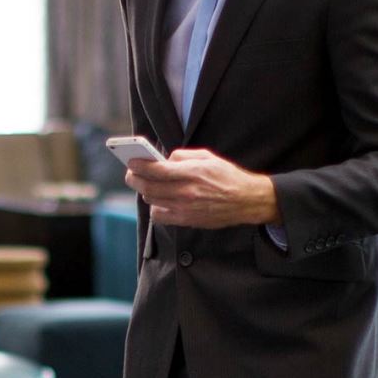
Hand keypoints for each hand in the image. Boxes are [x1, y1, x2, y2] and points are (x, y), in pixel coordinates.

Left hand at [126, 148, 277, 229]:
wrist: (246, 201)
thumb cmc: (227, 176)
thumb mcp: (207, 157)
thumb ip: (182, 156)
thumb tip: (163, 160)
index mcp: (192, 172)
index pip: (156, 170)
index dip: (138, 165)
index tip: (130, 161)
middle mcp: (186, 192)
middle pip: (148, 187)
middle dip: (134, 178)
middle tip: (130, 173)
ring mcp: (185, 209)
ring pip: (151, 201)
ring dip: (145, 191)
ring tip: (146, 184)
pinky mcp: (186, 221)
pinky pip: (159, 216)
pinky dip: (154, 207)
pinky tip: (159, 200)